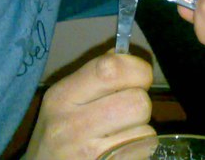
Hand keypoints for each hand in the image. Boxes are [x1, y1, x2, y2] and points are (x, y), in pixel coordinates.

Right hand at [23, 51, 154, 159]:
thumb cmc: (58, 133)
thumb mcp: (64, 99)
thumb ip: (95, 73)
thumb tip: (128, 55)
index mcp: (62, 95)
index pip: (111, 69)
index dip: (137, 69)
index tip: (139, 77)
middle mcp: (71, 125)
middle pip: (137, 101)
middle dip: (139, 104)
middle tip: (125, 112)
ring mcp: (88, 154)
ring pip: (146, 131)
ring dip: (140, 132)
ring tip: (118, 135)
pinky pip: (143, 153)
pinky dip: (139, 151)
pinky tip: (119, 151)